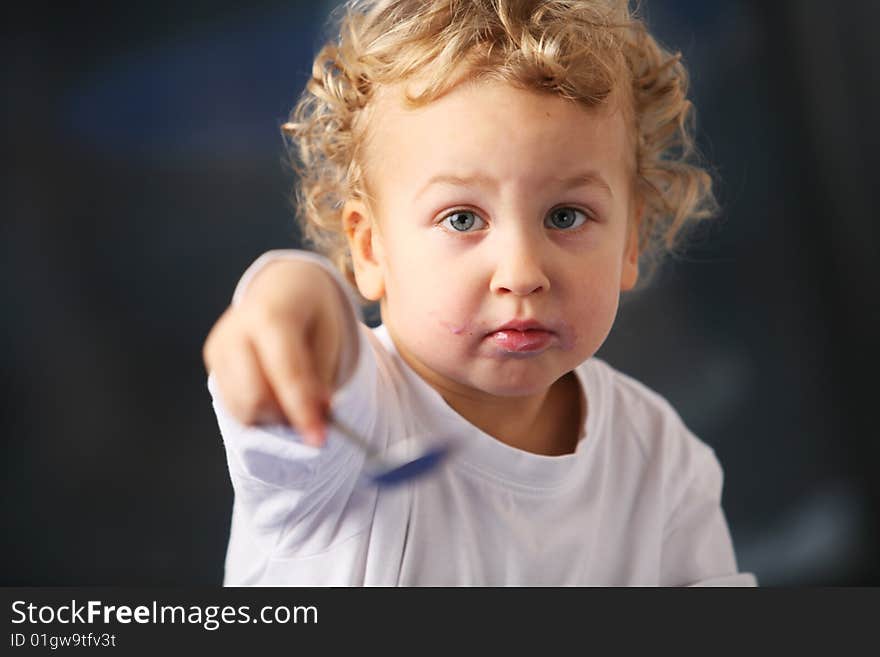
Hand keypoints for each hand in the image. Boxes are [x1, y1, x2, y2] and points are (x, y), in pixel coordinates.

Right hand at [203, 259, 345, 445]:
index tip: (319, 439)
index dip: (302, 410)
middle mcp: (236, 330)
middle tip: (312, 417)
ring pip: (240, 406)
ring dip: (272, 417)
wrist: (282, 286)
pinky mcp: (212, 359)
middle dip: (285, 416)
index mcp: (269, 314)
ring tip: (296, 400)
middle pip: (254, 396)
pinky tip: (277, 395)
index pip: (285, 373)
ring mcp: (218, 346)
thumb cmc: (311, 311)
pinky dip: (258, 411)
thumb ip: (320, 377)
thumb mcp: (329, 336)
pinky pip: (232, 403)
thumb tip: (316, 416)